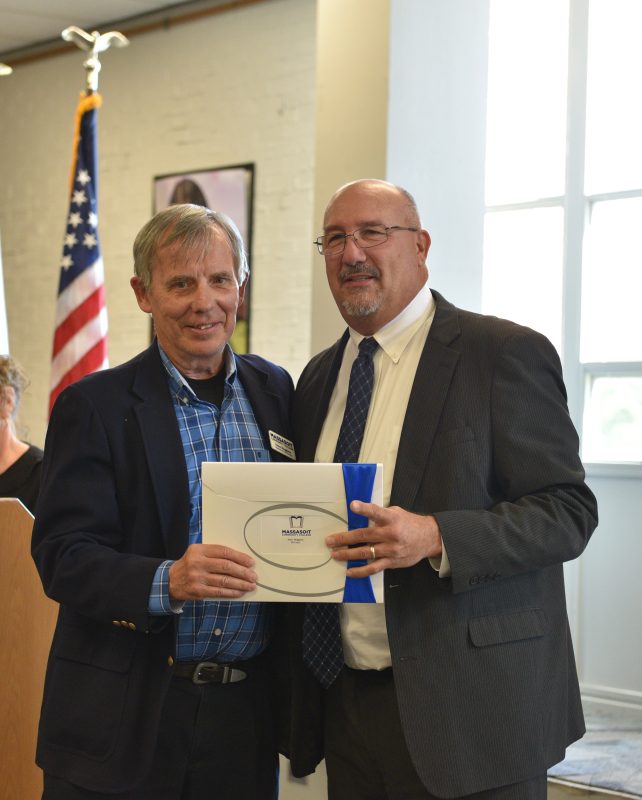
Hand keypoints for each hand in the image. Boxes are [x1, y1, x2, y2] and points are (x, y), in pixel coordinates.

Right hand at [168, 543, 256, 599]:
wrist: (170, 581)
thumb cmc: (190, 564)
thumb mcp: (197, 553)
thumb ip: (214, 553)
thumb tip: (240, 560)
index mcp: (198, 550)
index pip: (223, 552)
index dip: (239, 557)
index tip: (250, 562)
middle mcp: (197, 563)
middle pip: (226, 566)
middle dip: (243, 572)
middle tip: (253, 576)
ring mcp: (197, 578)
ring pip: (224, 581)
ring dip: (240, 584)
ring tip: (251, 585)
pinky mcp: (198, 591)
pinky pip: (219, 592)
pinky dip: (232, 592)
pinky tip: (240, 592)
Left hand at [326, 502, 442, 578]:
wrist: (429, 538)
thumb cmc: (409, 523)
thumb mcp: (396, 512)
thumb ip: (380, 514)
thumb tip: (362, 513)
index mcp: (392, 518)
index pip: (376, 512)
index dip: (364, 509)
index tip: (353, 505)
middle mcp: (391, 534)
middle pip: (364, 536)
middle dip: (344, 538)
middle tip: (330, 541)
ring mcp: (391, 550)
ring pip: (366, 553)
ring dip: (348, 554)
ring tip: (335, 554)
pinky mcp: (392, 562)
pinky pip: (374, 568)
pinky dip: (361, 571)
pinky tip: (349, 571)